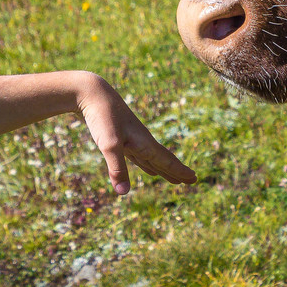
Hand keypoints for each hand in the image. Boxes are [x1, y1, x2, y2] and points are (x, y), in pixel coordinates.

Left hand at [75, 74, 196, 194]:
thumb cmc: (102, 117)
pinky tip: (148, 169)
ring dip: (162, 170)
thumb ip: (117, 169)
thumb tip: (124, 193)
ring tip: (173, 179)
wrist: (92, 94)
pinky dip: (146, 164)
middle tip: (191, 181)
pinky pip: (138, 156)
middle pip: (162, 160)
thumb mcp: (109, 144)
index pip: (167, 161)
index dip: (180, 171)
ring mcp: (131, 139)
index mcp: (144, 143)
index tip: (195, 179)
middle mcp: (141, 141)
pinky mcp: (120, 138)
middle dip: (176, 172)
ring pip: (151, 159)